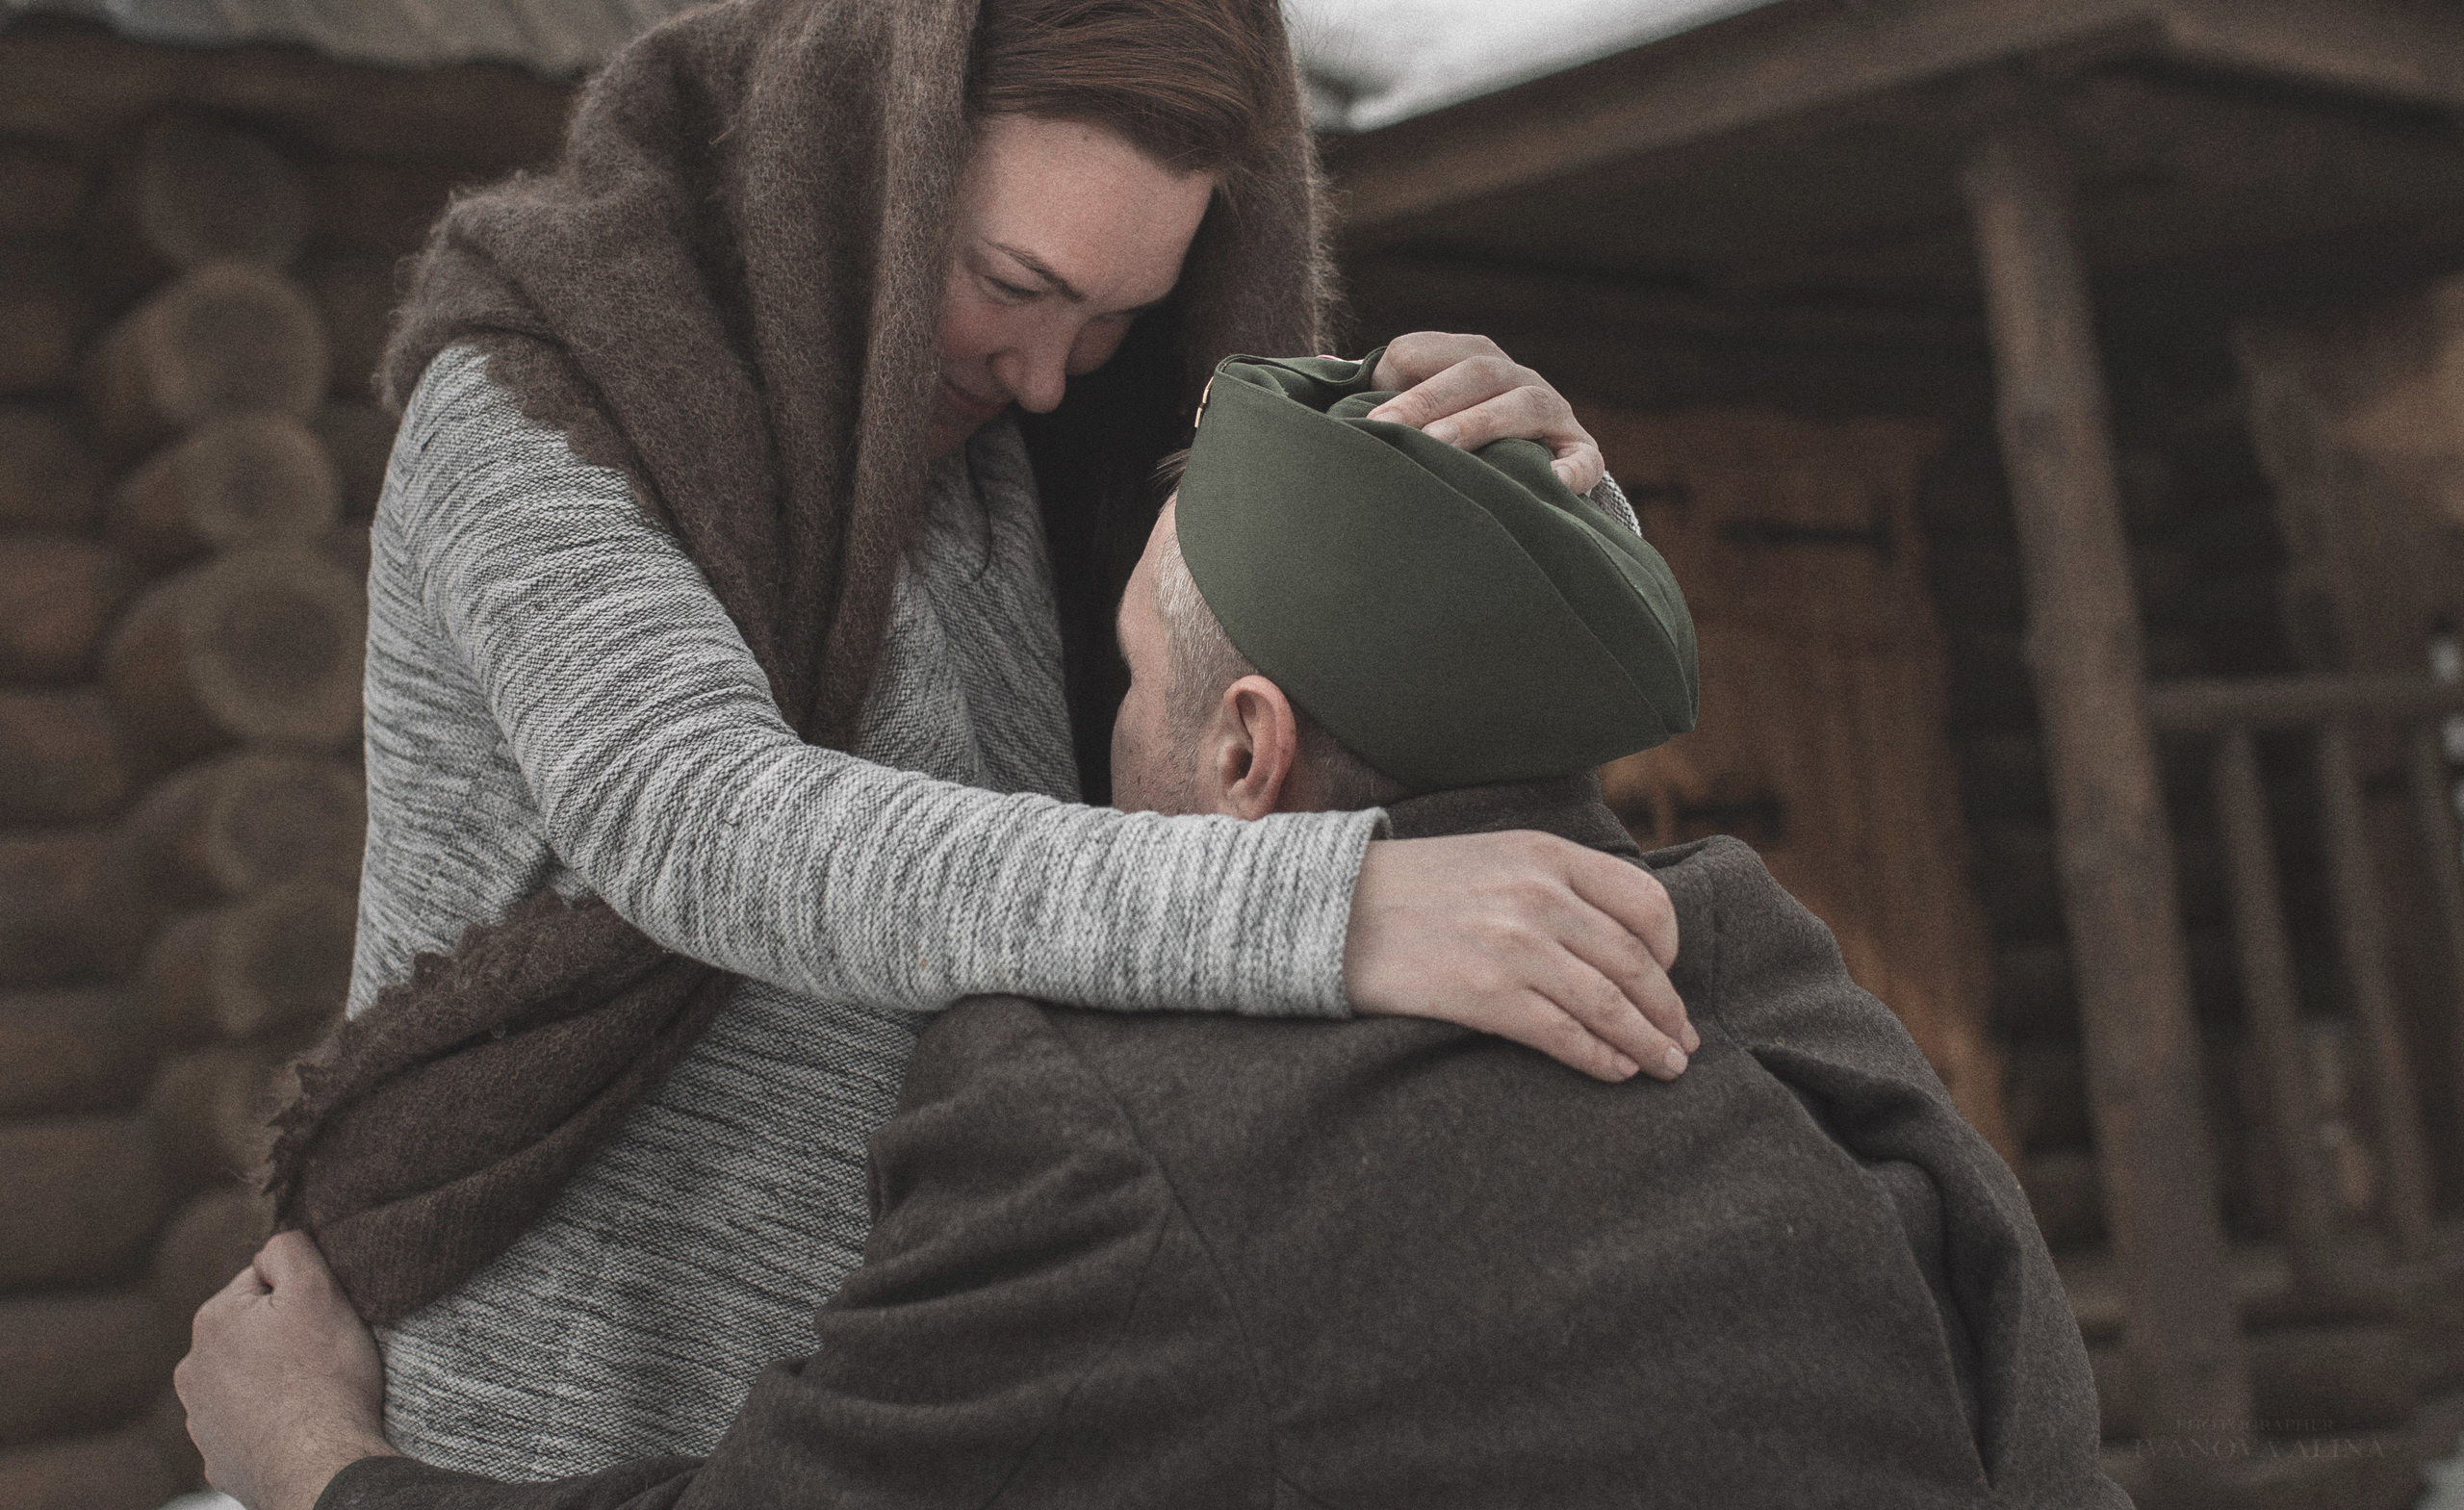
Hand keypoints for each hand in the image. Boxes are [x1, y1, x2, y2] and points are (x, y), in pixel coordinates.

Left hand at [175, 1232, 397, 1509]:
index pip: (261, 1281)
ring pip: (245, 1379)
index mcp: (212, 1321)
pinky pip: (248, 1425)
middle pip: (250, 1332)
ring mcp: (202, 1419)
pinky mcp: (218, 1457)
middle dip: (280, 1337)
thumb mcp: (317, 1289)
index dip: (299, 1294)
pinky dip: (270, 1422)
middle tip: (320, 1355)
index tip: (320, 1319)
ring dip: (271, 1380)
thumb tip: (269, 1247)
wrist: (320, 1464)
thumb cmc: (324, 1376)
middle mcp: (194, 1370)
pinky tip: (297, 1427)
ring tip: (311, 1393)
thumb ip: (289, 1249)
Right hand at [1345, 830, 1694, 1082]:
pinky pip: (1563, 1034)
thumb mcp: (1493, 857)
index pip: (1645, 900)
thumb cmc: (1413, 889)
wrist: (1328, 909)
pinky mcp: (1485, 992)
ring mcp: (1513, 943)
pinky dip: (1599, 1058)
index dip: (1670, 949)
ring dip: (1647, 1043)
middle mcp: (1538, 894)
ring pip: (1609, 1002)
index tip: (1668, 979)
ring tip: (1665, 1067)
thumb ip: (1554, 882)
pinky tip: (1614, 1071)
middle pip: (1635, 961)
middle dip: (1667, 1010)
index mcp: (1546, 854)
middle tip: (1683, 1042)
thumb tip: (1616, 937)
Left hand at [1366, 332, 1605, 493]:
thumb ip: (1375, 392)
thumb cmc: (1447, 442)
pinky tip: (1546, 484)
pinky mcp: (1581, 454)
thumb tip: (1326, 371)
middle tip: (1386, 428)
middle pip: (1474, 371)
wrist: (1524, 478)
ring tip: (1442, 446)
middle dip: (1426, 399)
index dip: (1391, 378)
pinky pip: (1581, 460)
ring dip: (1481, 422)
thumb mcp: (1415, 412)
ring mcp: (1552, 414)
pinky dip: (1568, 471)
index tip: (1365, 417)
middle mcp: (1513, 377)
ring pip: (1523, 405)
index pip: (1423, 351)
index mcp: (1466, 358)